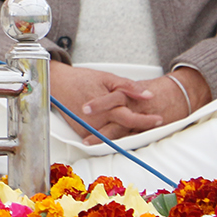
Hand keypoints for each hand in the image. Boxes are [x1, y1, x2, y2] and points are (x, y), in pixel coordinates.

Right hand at [50, 62, 167, 142]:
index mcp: (107, 106)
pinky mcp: (83, 131)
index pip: (131, 117)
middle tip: (155, 126)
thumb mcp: (107, 77)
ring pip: (115, 137)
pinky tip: (122, 134)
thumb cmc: (82, 79)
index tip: (159, 119)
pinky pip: (101, 139)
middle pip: (125, 130)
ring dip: (129, 136)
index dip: (147, 120)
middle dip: (141, 129)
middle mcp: (99, 120)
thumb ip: (129, 87)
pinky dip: (113, 137)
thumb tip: (148, 95)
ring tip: (141, 132)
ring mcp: (90, 128)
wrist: (58, 84)